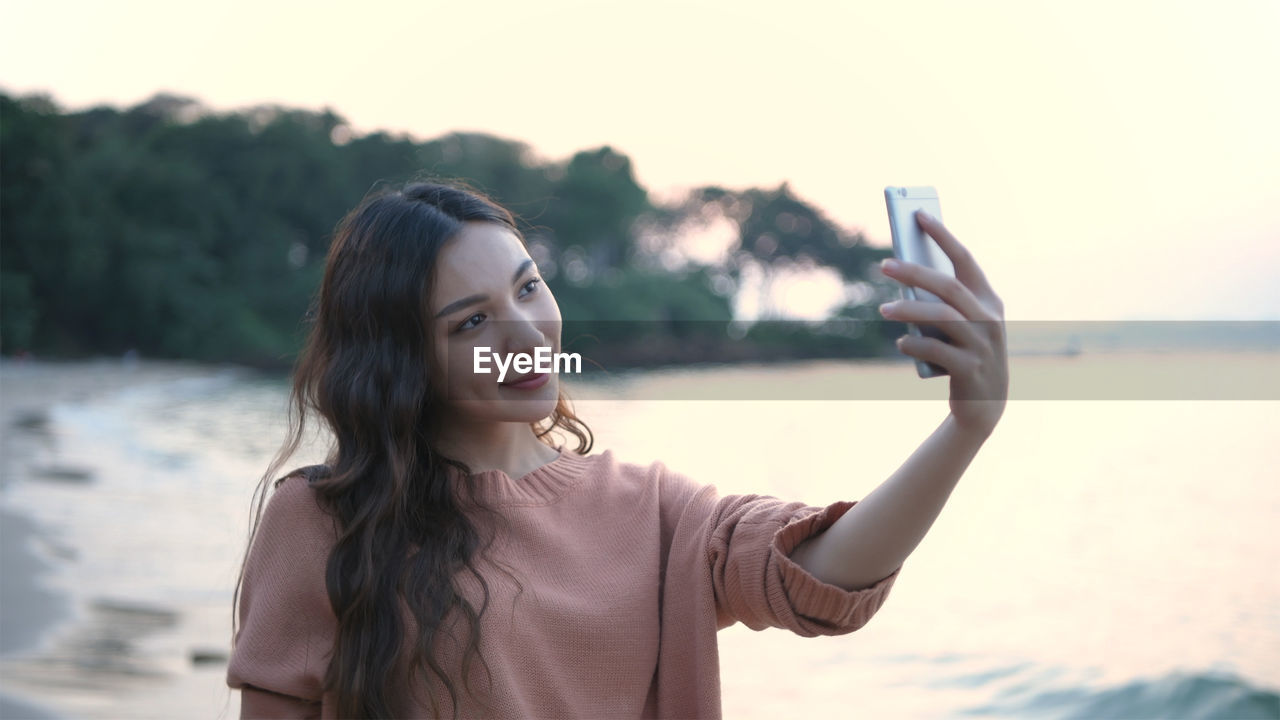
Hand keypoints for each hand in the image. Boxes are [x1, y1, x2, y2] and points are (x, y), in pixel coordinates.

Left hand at [878, 210, 1007, 436]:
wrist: (985, 405)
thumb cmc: (964, 354)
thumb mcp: (960, 326)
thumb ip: (941, 304)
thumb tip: (904, 276)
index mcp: (989, 300)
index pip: (965, 259)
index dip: (942, 235)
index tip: (919, 215)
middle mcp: (989, 318)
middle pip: (949, 286)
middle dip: (915, 272)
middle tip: (883, 265)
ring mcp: (982, 344)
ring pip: (942, 316)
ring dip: (909, 310)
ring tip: (884, 309)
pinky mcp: (970, 368)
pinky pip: (937, 350)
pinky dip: (915, 344)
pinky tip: (901, 343)